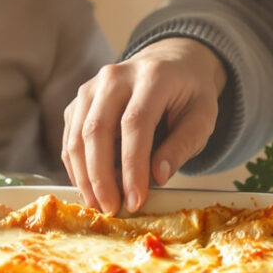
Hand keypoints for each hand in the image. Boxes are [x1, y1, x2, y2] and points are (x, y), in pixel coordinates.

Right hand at [61, 37, 224, 213]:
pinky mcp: (79, 101)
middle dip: (101, 176)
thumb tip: (158, 177)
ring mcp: (92, 87)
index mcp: (152, 76)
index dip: (132, 166)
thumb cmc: (188, 94)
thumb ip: (183, 145)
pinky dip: (77, 167)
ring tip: (100, 204)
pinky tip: (91, 187)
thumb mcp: (202, 117)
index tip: (136, 200)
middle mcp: (115, 76)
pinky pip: (69, 138)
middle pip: (97, 129)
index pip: (135, 124)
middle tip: (111, 209)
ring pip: (77, 135)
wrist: (171, 62)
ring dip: (84, 176)